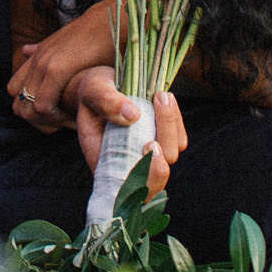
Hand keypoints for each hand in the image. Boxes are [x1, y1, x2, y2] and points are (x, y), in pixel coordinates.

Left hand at [8, 2, 114, 129]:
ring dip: (45, 119)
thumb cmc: (97, 36)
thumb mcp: (63, 42)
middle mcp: (37, 59)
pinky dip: (54, 116)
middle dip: (35, 118)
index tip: (52, 113)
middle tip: (58, 122)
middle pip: (17, 102)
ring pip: (27, 107)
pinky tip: (72, 115)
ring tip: (66, 120)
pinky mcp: (56, 69)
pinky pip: (42, 104)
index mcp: (37, 55)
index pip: (14, 89)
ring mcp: (44, 63)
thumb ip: (43, 50)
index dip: (29, 106)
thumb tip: (25, 51)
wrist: (114, 21)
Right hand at [71, 66, 186, 193]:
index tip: (148, 145)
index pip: (126, 188)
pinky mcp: (164, 142)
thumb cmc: (95, 91)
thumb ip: (106, 102)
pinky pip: (179, 141)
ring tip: (160, 96)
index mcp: (105, 161)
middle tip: (156, 119)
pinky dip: (175, 120)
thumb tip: (132, 115)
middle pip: (154, 178)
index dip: (142, 178)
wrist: (107, 84)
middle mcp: (129, 164)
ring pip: (170, 156)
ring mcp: (148, 155)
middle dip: (163, 148)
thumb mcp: (93, 90)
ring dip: (169, 126)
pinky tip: (165, 98)